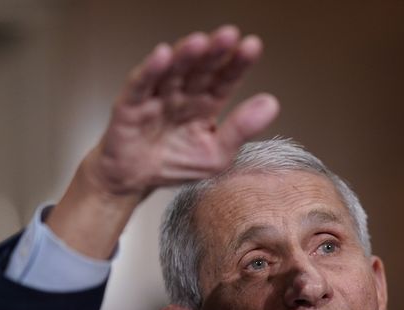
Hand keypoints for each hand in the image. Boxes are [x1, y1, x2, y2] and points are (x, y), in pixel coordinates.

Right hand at [49, 25, 278, 257]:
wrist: (133, 180)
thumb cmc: (175, 164)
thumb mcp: (216, 154)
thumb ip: (241, 129)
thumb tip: (272, 103)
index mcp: (206, 104)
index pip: (225, 79)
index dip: (237, 64)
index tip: (252, 47)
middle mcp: (183, 95)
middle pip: (201, 69)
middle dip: (215, 52)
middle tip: (229, 35)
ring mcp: (157, 97)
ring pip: (173, 71)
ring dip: (185, 56)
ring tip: (199, 42)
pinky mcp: (131, 105)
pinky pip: (141, 85)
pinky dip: (150, 70)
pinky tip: (163, 56)